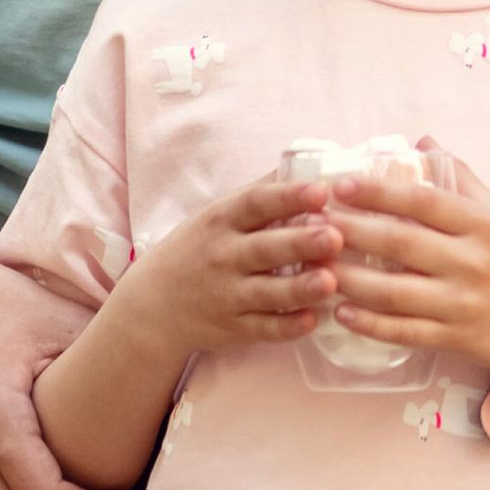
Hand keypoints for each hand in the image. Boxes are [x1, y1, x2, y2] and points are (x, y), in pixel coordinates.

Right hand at [133, 176, 344, 357]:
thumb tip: (307, 160)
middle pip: (265, 248)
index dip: (288, 197)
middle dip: (301, 243)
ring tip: (330, 280)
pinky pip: (263, 329)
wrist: (154, 304)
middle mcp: (224, 256)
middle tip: (334, 236)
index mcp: (223, 221)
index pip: (256, 204)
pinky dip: (287, 327)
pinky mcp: (233, 328)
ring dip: (300, 287)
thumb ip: (261, 194)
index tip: (320, 191)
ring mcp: (227, 295)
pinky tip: (313, 320)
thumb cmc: (199, 249)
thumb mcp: (219, 215)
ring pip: (268, 292)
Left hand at [325, 161, 489, 396]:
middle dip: (352, 231)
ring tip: (315, 267)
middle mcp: (472, 262)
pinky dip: (370, 324)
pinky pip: (404, 332)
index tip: (341, 185)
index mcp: (482, 225)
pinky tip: (341, 312)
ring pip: (395, 291)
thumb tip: (421, 140)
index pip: (423, 202)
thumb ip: (460, 177)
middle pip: (402, 243)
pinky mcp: (455, 338)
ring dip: (350, 279)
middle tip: (312, 222)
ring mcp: (462, 304)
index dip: (379, 192)